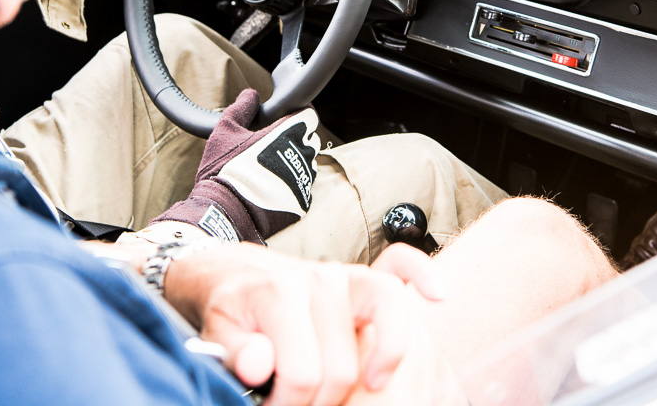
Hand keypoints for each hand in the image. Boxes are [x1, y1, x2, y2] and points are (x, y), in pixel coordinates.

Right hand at [149, 89, 322, 243]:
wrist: (225, 212)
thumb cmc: (223, 169)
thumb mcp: (225, 131)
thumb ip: (242, 108)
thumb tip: (252, 94)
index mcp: (288, 132)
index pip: (309, 115)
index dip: (299, 116)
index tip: (286, 120)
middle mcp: (302, 154)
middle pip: (310, 140)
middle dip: (296, 140)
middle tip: (272, 147)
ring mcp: (305, 179)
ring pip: (308, 164)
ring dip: (294, 163)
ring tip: (270, 170)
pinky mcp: (303, 202)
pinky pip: (303, 188)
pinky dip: (292, 186)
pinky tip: (272, 188)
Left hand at [164, 242, 447, 405]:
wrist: (237, 275)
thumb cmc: (233, 311)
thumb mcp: (218, 332)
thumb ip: (237, 352)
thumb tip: (261, 366)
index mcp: (281, 294)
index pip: (305, 373)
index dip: (288, 404)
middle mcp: (321, 280)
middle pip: (343, 367)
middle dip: (320, 401)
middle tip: (294, 402)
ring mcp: (348, 276)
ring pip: (385, 327)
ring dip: (378, 369)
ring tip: (366, 388)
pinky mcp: (366, 276)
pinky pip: (403, 265)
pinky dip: (423, 275)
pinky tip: (437, 294)